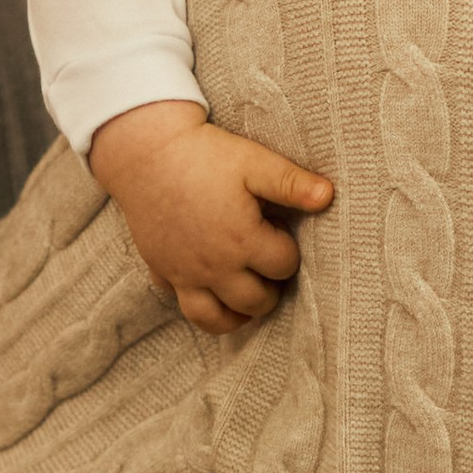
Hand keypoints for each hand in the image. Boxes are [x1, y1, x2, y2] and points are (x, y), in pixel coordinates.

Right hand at [87, 101, 333, 335]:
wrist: (144, 152)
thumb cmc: (202, 154)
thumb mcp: (253, 161)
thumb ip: (291, 182)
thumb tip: (329, 196)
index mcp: (242, 241)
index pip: (283, 265)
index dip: (287, 249)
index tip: (277, 228)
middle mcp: (214, 267)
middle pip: (256, 301)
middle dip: (270, 288)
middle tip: (267, 264)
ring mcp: (185, 274)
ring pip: (216, 320)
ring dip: (237, 314)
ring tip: (247, 298)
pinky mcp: (161, 271)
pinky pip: (182, 306)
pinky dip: (199, 305)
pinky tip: (209, 288)